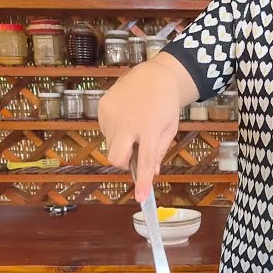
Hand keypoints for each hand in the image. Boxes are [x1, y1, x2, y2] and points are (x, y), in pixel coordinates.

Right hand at [99, 58, 194, 201]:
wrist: (153, 74)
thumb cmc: (165, 103)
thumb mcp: (169, 128)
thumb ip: (159, 151)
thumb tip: (151, 173)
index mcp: (150, 128)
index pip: (144, 161)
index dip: (142, 181)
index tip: (140, 197)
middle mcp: (128, 123)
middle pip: (116, 158)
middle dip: (122, 162)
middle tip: (133, 152)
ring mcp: (112, 115)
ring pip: (111, 145)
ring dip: (121, 143)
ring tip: (133, 125)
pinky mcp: (103, 108)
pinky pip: (105, 131)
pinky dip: (115, 130)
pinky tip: (125, 117)